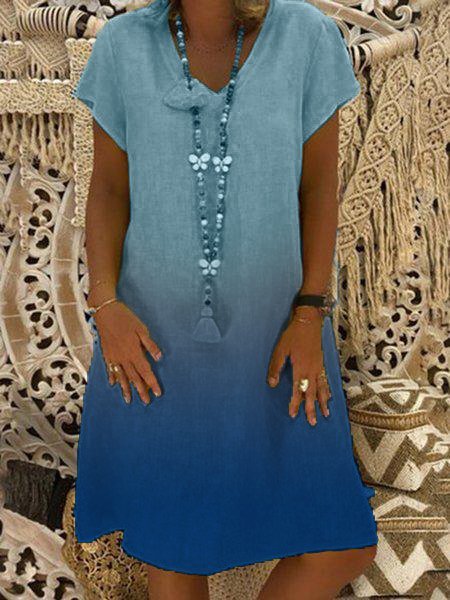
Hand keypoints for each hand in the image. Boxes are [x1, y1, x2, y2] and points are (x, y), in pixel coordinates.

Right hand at [93, 300, 162, 404]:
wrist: (105, 312)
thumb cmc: (126, 318)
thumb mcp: (142, 329)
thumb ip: (150, 344)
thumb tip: (159, 357)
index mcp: (134, 352)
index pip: (145, 371)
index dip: (151, 383)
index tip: (157, 393)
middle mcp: (123, 357)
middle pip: (134, 377)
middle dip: (140, 390)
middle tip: (146, 402)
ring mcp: (113, 357)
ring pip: (121, 376)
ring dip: (125, 389)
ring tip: (128, 400)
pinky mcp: (106, 353)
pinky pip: (110, 369)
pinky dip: (112, 377)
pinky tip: (113, 384)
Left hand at [267, 306, 330, 424]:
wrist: (309, 322)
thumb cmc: (293, 335)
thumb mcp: (280, 349)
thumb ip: (276, 367)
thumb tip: (272, 383)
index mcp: (301, 368)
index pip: (298, 390)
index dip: (295, 403)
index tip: (293, 414)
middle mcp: (312, 370)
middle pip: (312, 393)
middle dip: (312, 408)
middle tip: (312, 422)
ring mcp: (319, 367)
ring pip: (322, 389)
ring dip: (323, 402)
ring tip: (325, 414)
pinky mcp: (322, 363)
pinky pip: (326, 381)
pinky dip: (328, 391)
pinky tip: (329, 397)